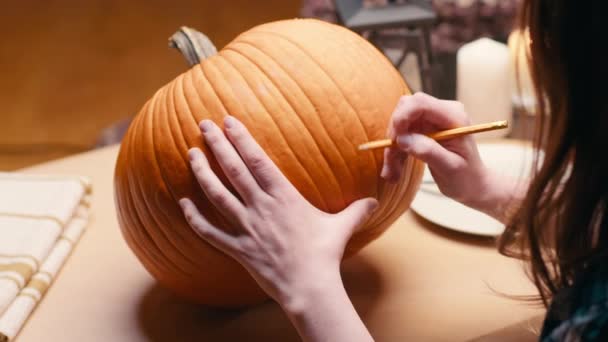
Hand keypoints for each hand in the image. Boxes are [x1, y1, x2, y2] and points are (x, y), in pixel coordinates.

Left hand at [179, 116, 377, 309]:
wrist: (309, 286)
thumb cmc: (324, 254)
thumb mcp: (342, 227)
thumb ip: (357, 210)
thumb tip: (376, 201)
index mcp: (283, 196)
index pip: (257, 159)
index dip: (241, 138)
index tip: (229, 120)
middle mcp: (261, 207)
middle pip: (233, 170)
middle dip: (217, 144)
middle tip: (203, 124)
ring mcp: (246, 227)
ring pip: (217, 195)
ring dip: (202, 173)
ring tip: (191, 153)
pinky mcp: (238, 248)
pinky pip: (210, 232)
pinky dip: (194, 218)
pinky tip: (182, 204)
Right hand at [380, 93, 520, 220]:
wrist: (474, 185)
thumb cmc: (467, 178)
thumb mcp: (450, 167)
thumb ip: (428, 151)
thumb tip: (403, 139)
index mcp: (453, 116)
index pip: (420, 103)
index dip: (402, 116)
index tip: (394, 139)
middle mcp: (442, 112)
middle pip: (406, 109)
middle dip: (395, 134)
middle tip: (391, 160)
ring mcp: (432, 120)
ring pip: (401, 124)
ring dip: (393, 148)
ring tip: (392, 174)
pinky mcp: (425, 129)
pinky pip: (403, 134)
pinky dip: (396, 152)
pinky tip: (394, 171)